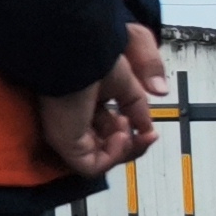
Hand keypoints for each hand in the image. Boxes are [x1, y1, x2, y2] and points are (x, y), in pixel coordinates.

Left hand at [35, 21, 164, 179]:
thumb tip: (149, 119)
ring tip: (128, 131)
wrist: (79, 49)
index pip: (109, 129)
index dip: (134, 134)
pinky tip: (121, 136)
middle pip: (106, 146)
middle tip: (145, 135)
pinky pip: (91, 166)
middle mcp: (75, 118)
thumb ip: (138, 101)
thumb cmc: (96, 51)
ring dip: (126, 150)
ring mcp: (68, 131)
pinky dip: (114, 156)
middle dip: (133, 145)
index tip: (150, 132)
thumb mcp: (129, 76)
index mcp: (86, 102)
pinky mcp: (65, 140)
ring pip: (101, 159)